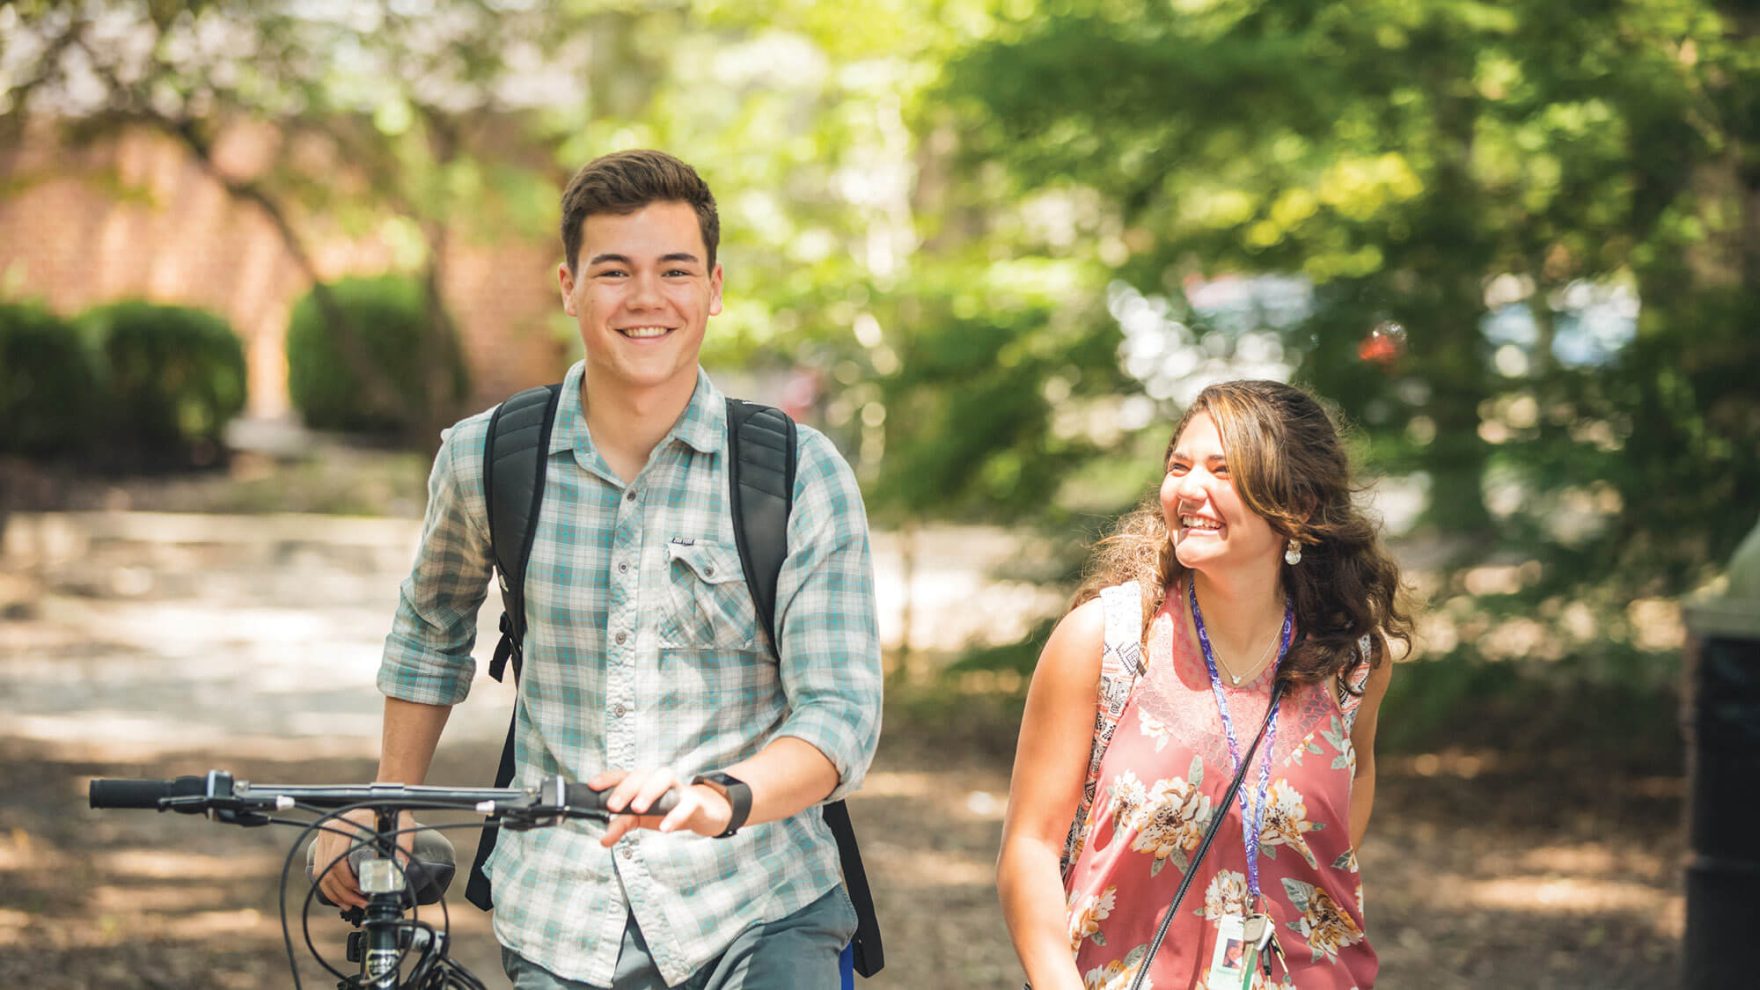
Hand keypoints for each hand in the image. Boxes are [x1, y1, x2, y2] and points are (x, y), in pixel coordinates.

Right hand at [312, 808, 414, 909]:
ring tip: (351, 904)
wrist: (383, 797)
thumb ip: (404, 843)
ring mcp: (325, 834)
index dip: (349, 882)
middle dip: (343, 892)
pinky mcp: (323, 841)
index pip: (339, 861)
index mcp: (349, 824)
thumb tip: (400, 866)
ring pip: (320, 872)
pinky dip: (328, 885)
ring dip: (335, 892)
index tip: (363, 893)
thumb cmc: (393, 811)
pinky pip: (319, 868)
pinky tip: (341, 895)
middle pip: (328, 870)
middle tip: (360, 903)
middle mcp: (332, 827)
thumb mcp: (403, 824)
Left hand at [589, 767, 732, 845]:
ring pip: (664, 778)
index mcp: (643, 781)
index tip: (592, 786)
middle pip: (641, 774)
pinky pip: (686, 803)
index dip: (607, 778)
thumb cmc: (666, 809)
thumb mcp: (641, 818)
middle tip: (612, 806)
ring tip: (638, 809)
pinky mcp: (694, 801)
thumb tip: (603, 840)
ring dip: (649, 791)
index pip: (623, 774)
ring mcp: (677, 787)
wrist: (701, 812)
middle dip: (625, 788)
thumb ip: (621, 826)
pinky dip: (675, 815)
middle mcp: (658, 779)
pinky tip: (665, 828)